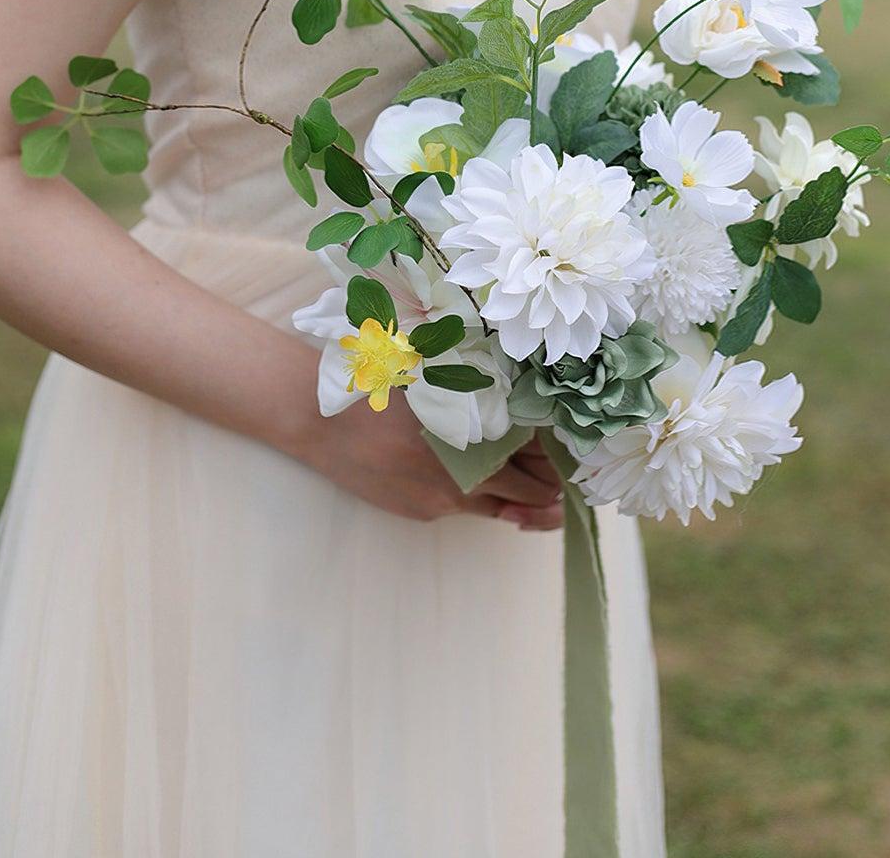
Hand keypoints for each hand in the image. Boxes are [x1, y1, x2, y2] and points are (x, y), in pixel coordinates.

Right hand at [295, 394, 564, 529]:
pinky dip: (479, 496)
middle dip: (549, 487)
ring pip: (504, 507)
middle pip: (531, 490)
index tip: (569, 453)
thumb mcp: (435, 377)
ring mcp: (443, 497)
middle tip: (559, 476)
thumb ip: (479, 393)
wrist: (320, 418)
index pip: (539, 454)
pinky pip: (466, 507)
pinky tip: (473, 477)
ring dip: (522, 500)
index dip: (559, 457)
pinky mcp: (423, 512)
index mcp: (471, 427)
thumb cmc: (378, 382)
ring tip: (533, 490)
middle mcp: (463, 469)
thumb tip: (527, 413)